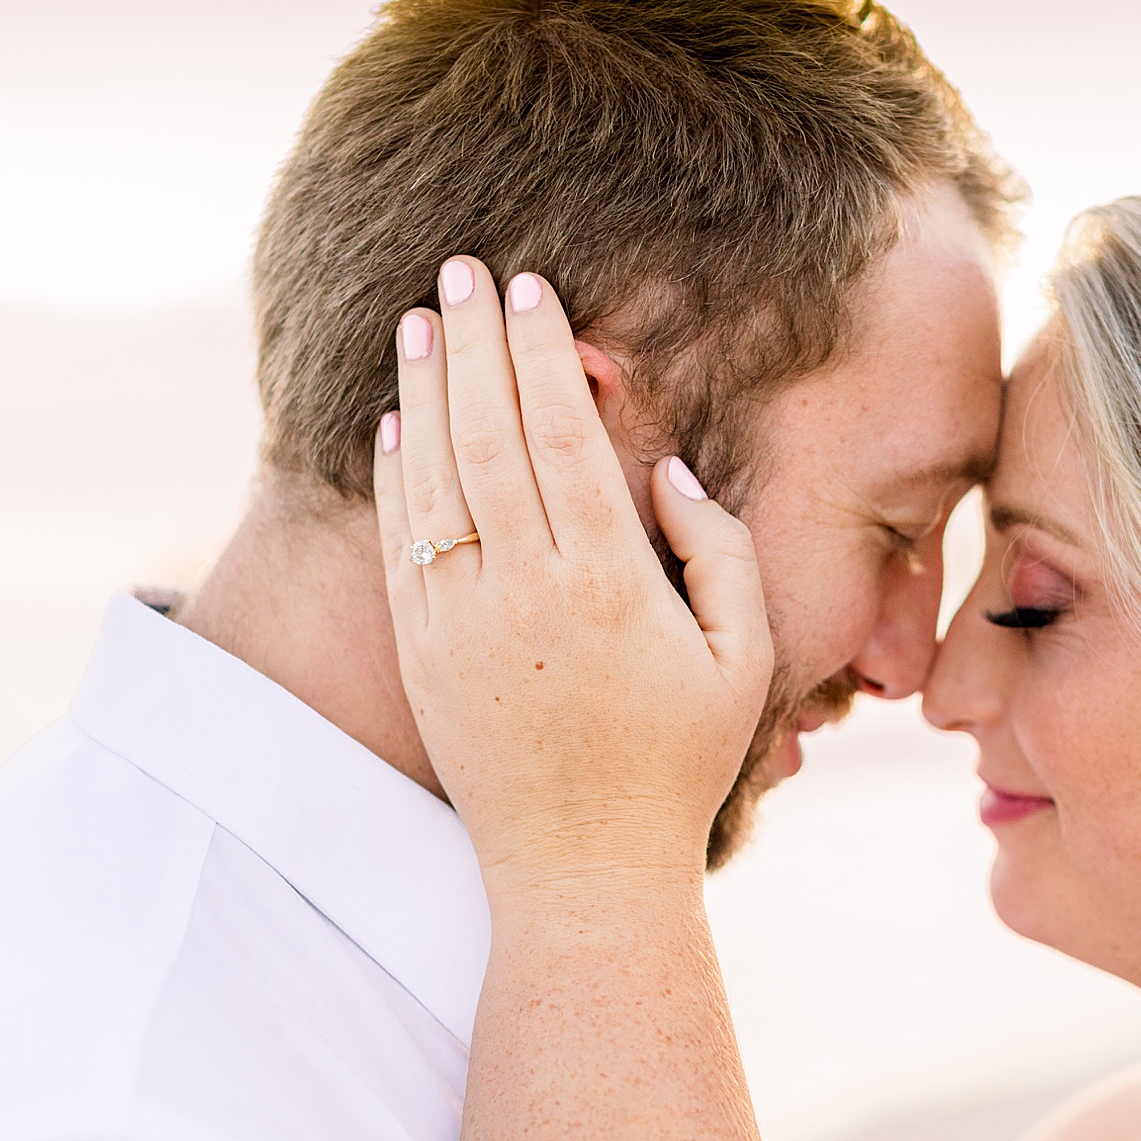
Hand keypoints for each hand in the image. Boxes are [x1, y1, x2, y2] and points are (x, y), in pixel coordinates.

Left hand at [372, 256, 772, 898]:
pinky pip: (402, 540)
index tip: (531, 289)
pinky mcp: (422, 653)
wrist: (579, 871)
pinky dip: (397, 471)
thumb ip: (720, 553)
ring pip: (432, 474)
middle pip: (486, 431)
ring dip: (424, 387)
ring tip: (420, 320)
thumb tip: (666, 472)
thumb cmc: (676, 764)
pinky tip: (398, 421)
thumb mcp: (742, 660)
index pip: (561, 433)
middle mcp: (521, 587)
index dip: (541, 352)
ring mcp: (459, 620)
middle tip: (463, 269)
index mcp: (606, 580)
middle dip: (473, 340)